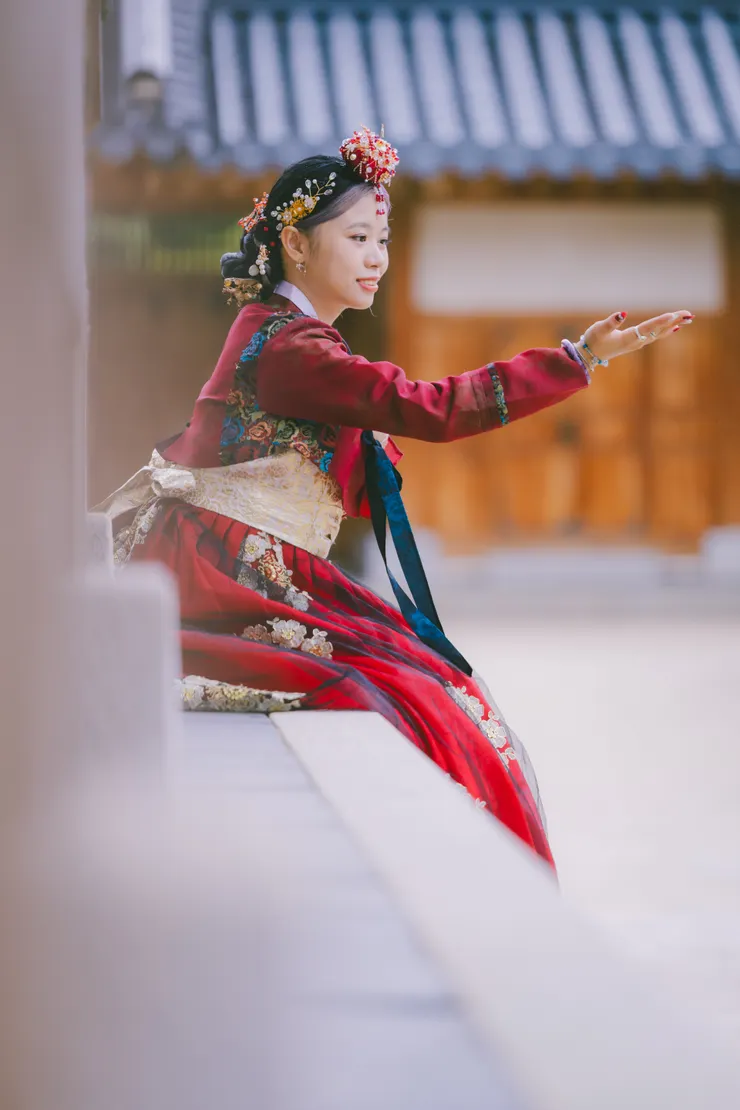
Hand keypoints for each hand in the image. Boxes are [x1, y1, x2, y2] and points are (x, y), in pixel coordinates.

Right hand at [578, 309, 694, 364]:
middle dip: (674, 321)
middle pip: (659, 330)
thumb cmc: (593, 340)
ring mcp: (638, 343)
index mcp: (628, 338)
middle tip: (690, 314)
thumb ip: (611, 322)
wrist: (589, 356)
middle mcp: (637, 342)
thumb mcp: (598, 329)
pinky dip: (667, 330)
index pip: (647, 328)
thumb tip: (622, 313)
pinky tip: (675, 327)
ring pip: (660, 333)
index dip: (660, 321)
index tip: (673, 315)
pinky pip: (656, 335)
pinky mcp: (637, 342)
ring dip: (674, 324)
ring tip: (688, 319)